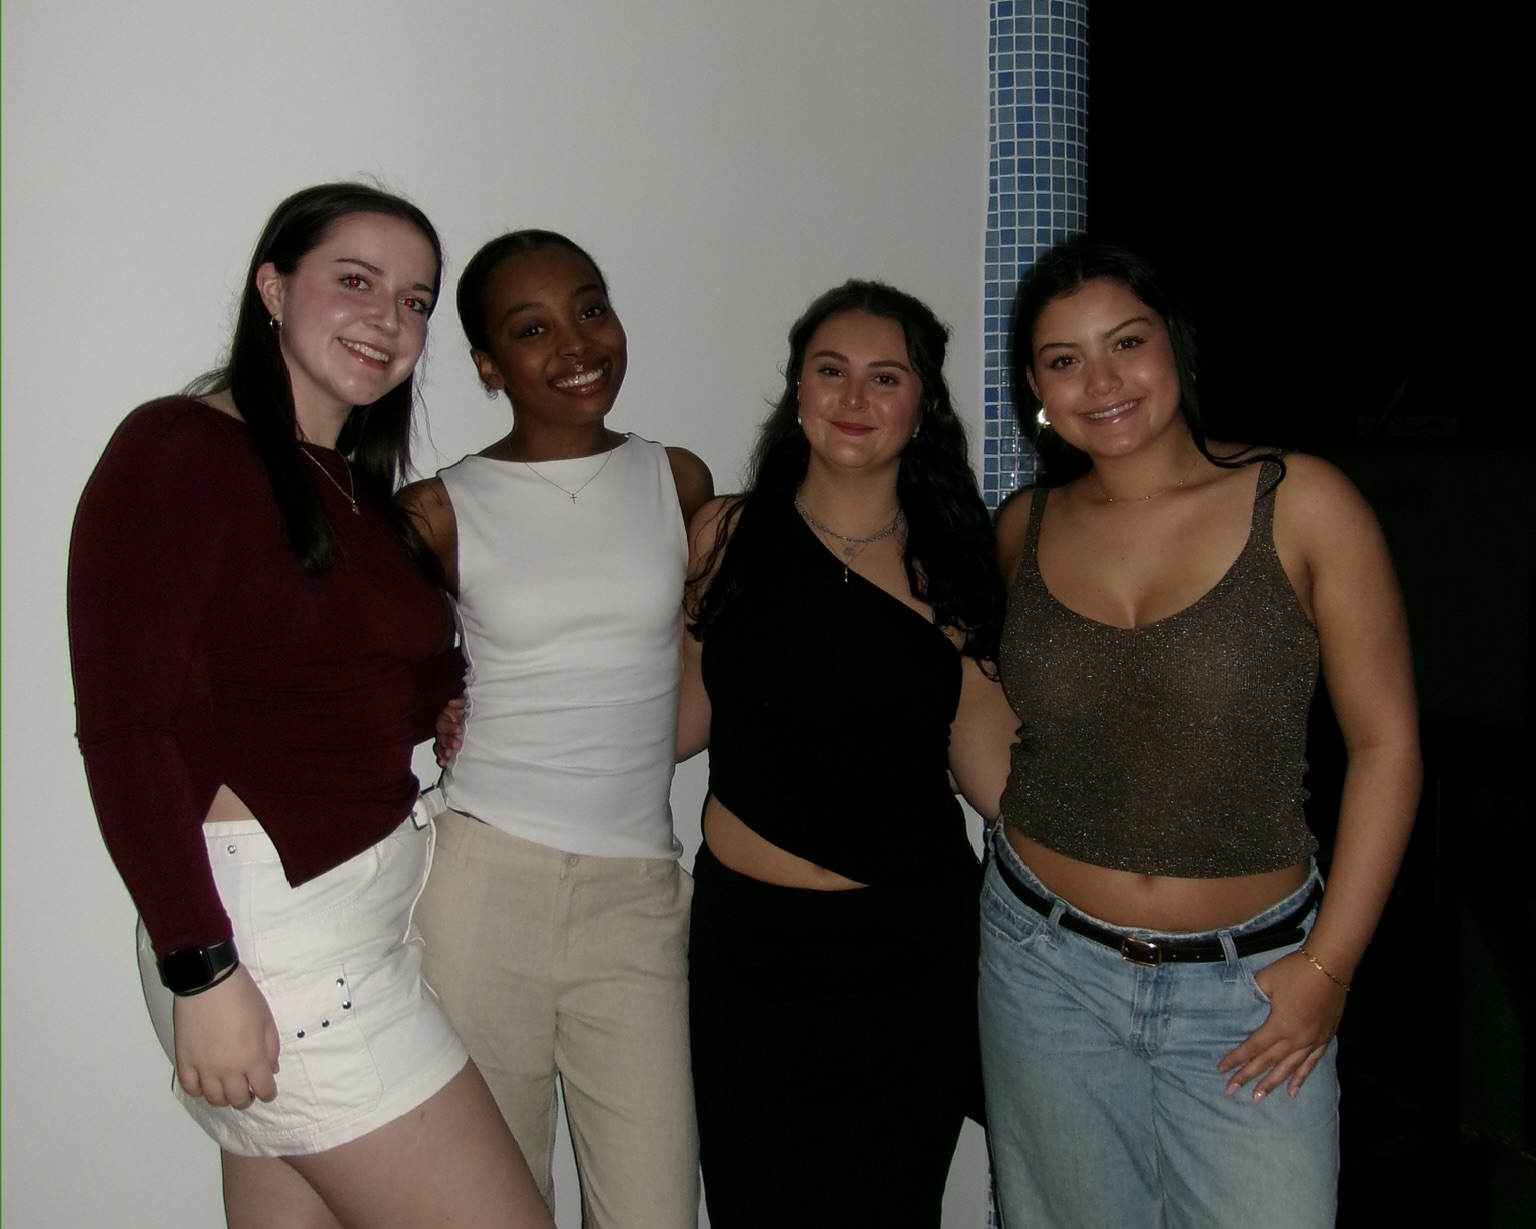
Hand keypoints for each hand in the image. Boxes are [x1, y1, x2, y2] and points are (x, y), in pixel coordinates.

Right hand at [172, 965, 279, 1108]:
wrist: (209, 983)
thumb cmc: (242, 997)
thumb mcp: (267, 1020)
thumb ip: (271, 1048)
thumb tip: (271, 1070)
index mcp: (251, 1058)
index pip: (263, 1090)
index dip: (268, 1093)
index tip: (268, 1091)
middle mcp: (227, 1069)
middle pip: (237, 1099)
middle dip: (246, 1098)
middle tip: (248, 1091)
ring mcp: (203, 1067)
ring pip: (213, 1099)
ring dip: (223, 1098)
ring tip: (227, 1089)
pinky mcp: (184, 1061)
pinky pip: (190, 1088)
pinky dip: (198, 1091)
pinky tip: (205, 1084)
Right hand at [434, 696, 465, 766]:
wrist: (478, 716)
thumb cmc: (470, 708)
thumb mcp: (466, 701)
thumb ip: (460, 701)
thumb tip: (452, 703)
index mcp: (446, 717)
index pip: (443, 723)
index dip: (449, 727)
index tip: (459, 730)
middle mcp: (444, 728)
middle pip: (440, 736)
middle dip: (447, 741)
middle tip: (456, 744)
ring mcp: (446, 738)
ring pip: (439, 746)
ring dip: (443, 751)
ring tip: (449, 755)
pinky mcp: (449, 747)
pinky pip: (442, 754)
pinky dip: (442, 758)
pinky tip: (443, 763)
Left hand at [1217, 950, 1345, 1100]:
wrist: (1330, 965)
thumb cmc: (1295, 971)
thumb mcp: (1266, 981)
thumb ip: (1253, 996)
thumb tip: (1243, 1005)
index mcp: (1279, 1026)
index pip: (1253, 1048)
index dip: (1236, 1059)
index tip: (1221, 1070)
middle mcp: (1296, 1040)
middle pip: (1268, 1062)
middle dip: (1248, 1077)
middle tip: (1232, 1091)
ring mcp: (1312, 1042)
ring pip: (1289, 1069)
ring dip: (1272, 1084)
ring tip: (1258, 1098)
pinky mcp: (1325, 1039)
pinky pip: (1311, 1064)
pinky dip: (1301, 1078)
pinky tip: (1293, 1092)